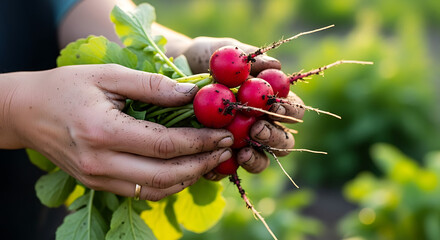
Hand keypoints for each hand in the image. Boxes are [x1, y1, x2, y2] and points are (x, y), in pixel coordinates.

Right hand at [2, 64, 233, 200]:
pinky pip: (144, 191)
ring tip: (211, 159)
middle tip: (225, 148)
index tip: (223, 133)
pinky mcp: (99, 184)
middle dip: (202, 163)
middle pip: (166, 174)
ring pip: (157, 189)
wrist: (27, 113)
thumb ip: (152, 86)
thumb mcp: (109, 75)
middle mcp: (100, 163)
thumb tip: (193, 94)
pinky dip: (170, 183)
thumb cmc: (67, 88)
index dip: (199, 141)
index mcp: (102, 132)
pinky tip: (185, 168)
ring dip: (189, 177)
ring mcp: (98, 179)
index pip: (164, 145)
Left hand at [181, 37, 304, 179]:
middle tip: (257, 128)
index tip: (273, 105)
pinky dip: (223, 169)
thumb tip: (274, 65)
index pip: (293, 111)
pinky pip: (226, 170)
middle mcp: (261, 125)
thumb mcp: (222, 51)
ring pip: (261, 161)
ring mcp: (242, 143)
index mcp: (270, 102)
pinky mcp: (220, 157)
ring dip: (256, 159)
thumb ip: (247, 58)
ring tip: (242, 151)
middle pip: (283, 141)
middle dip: (274, 138)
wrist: (173, 70)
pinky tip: (214, 163)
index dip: (289, 111)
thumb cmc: (204, 57)